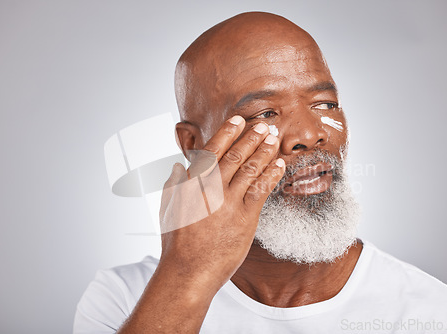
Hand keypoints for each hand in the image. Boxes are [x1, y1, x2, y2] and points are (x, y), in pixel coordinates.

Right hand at [158, 115, 284, 291]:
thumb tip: (179, 166)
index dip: (227, 132)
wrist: (189, 272)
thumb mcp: (167, 210)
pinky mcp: (245, 218)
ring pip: (250, 169)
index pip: (212, 150)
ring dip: (265, 151)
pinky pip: (261, 190)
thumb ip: (172, 185)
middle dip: (252, 137)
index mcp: (191, 184)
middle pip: (235, 156)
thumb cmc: (176, 243)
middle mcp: (211, 189)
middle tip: (265, 125)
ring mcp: (229, 203)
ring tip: (274, 138)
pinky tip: (279, 164)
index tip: (239, 120)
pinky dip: (271, 174)